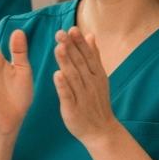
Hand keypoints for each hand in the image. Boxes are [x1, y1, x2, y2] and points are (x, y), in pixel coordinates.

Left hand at [54, 27, 119, 146]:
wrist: (101, 131)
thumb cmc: (96, 101)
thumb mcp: (99, 77)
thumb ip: (94, 56)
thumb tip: (91, 35)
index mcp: (96, 75)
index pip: (88, 56)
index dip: (80, 43)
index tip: (72, 28)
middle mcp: (90, 83)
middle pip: (80, 63)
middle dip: (71, 48)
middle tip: (60, 33)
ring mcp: (82, 96)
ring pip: (73, 77)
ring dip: (66, 62)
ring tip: (58, 48)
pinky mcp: (73, 108)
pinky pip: (68, 95)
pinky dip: (63, 86)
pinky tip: (57, 75)